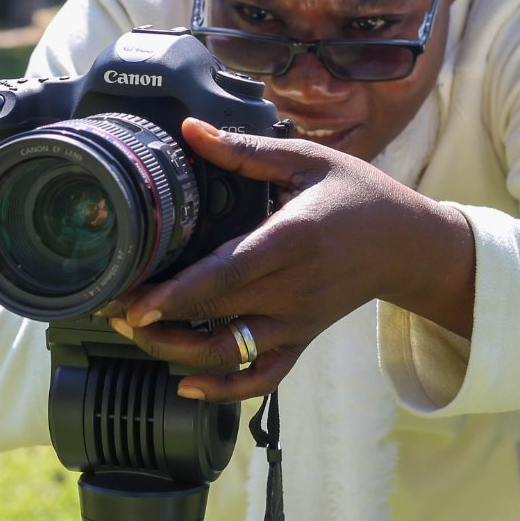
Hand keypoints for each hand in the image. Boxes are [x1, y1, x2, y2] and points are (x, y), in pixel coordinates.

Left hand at [108, 119, 475, 402]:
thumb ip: (246, 149)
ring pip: (229, 353)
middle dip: (157, 321)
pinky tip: (188, 385)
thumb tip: (191, 130)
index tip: (135, 302)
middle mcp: (293, 289)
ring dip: (177, 353)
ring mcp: (297, 321)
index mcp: (293, 239)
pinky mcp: (301, 339)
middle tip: (110, 305)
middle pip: (215, 316)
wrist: (410, 244)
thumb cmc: (360, 195)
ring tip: (137, 333)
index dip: (177, 294)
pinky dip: (225, 389)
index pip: (227, 274)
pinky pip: (262, 377)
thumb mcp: (309, 160)